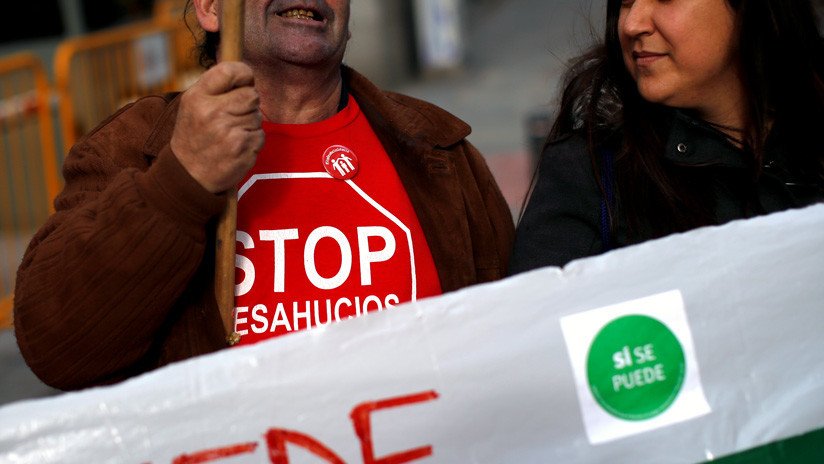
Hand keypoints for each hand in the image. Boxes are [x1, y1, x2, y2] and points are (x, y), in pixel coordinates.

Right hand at [171, 61, 263, 192]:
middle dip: (248, 104)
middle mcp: (213, 113)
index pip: (230, 71)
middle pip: (251, 95)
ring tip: (230, 134)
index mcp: (197, 97)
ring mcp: (229, 132)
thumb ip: (216, 86)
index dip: (243, 74)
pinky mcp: (243, 149)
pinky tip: (236, 147)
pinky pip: (260, 135)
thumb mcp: (192, 105)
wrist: (188, 175)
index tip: (244, 81)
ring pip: (258, 116)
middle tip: (233, 116)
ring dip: (249, 124)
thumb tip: (246, 73)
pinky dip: (252, 141)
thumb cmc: (194, 135)